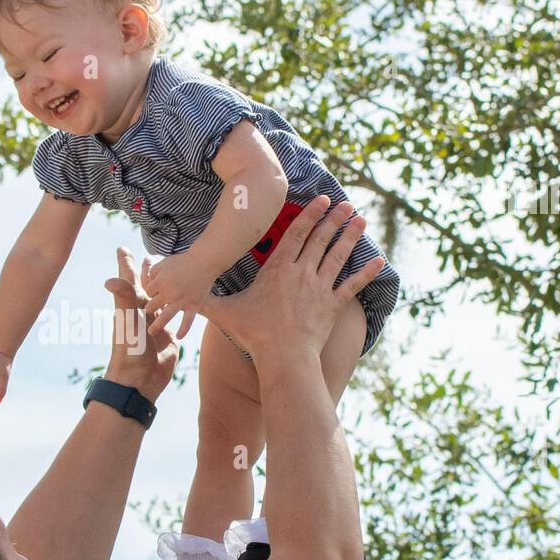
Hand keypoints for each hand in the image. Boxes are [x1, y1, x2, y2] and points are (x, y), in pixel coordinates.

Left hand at [102, 247, 179, 402]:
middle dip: (146, 272)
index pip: (128, 279)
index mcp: (131, 305)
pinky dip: (180, 314)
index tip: (122, 248)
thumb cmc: (130, 348)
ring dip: (163, 289)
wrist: (139, 379)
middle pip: (145, 287)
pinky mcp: (168, 337)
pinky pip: (175, 321)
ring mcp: (155, 324)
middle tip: (150, 256)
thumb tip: (109, 279)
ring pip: (161, 301)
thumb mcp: (128, 319)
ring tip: (170, 278)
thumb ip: (124, 297)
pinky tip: (186, 309)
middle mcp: (142, 312)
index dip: (126, 262)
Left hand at [141, 251, 213, 339]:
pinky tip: (179, 336)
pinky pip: (188, 321)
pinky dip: (183, 329)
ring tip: (151, 332)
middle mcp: (168, 292)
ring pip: (165, 316)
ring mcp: (181, 301)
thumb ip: (152, 273)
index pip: (148, 292)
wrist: (204, 261)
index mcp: (159, 282)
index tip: (152, 293)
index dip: (150, 292)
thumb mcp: (163, 264)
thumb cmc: (182, 262)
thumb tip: (147, 283)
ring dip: (157, 325)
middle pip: (153, 305)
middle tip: (147, 313)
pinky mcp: (193, 306)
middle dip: (149, 308)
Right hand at [201, 196, 385, 362]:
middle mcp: (302, 274)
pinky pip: (352, 286)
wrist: (284, 358)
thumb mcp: (226, 314)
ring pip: (338, 256)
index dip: (309, 216)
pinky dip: (366, 272)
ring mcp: (320, 289)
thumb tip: (180, 294)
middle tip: (346, 203)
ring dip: (350, 236)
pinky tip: (379, 260)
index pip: (296, 235)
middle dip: (334, 219)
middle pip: (321, 240)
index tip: (321, 200)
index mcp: (278, 271)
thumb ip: (205, 301)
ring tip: (360, 220)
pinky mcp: (333, 306)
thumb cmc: (255, 335)